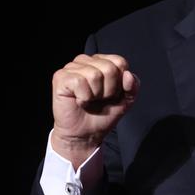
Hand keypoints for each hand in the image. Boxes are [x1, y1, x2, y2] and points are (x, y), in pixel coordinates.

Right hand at [52, 54, 138, 168]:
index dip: (120, 83)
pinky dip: (84, 97)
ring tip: (90, 100)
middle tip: (100, 99)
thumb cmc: (103, 115)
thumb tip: (128, 74)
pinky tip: (80, 101)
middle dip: (109, 90)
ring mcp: (71, 67)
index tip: (112, 94)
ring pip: (95, 74)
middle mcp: (86, 61)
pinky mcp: (60, 78)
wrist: (85, 134)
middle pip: (109, 68)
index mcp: (101, 62)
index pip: (120, 61)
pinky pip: (80, 82)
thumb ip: (133, 86)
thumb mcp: (126, 100)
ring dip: (96, 94)